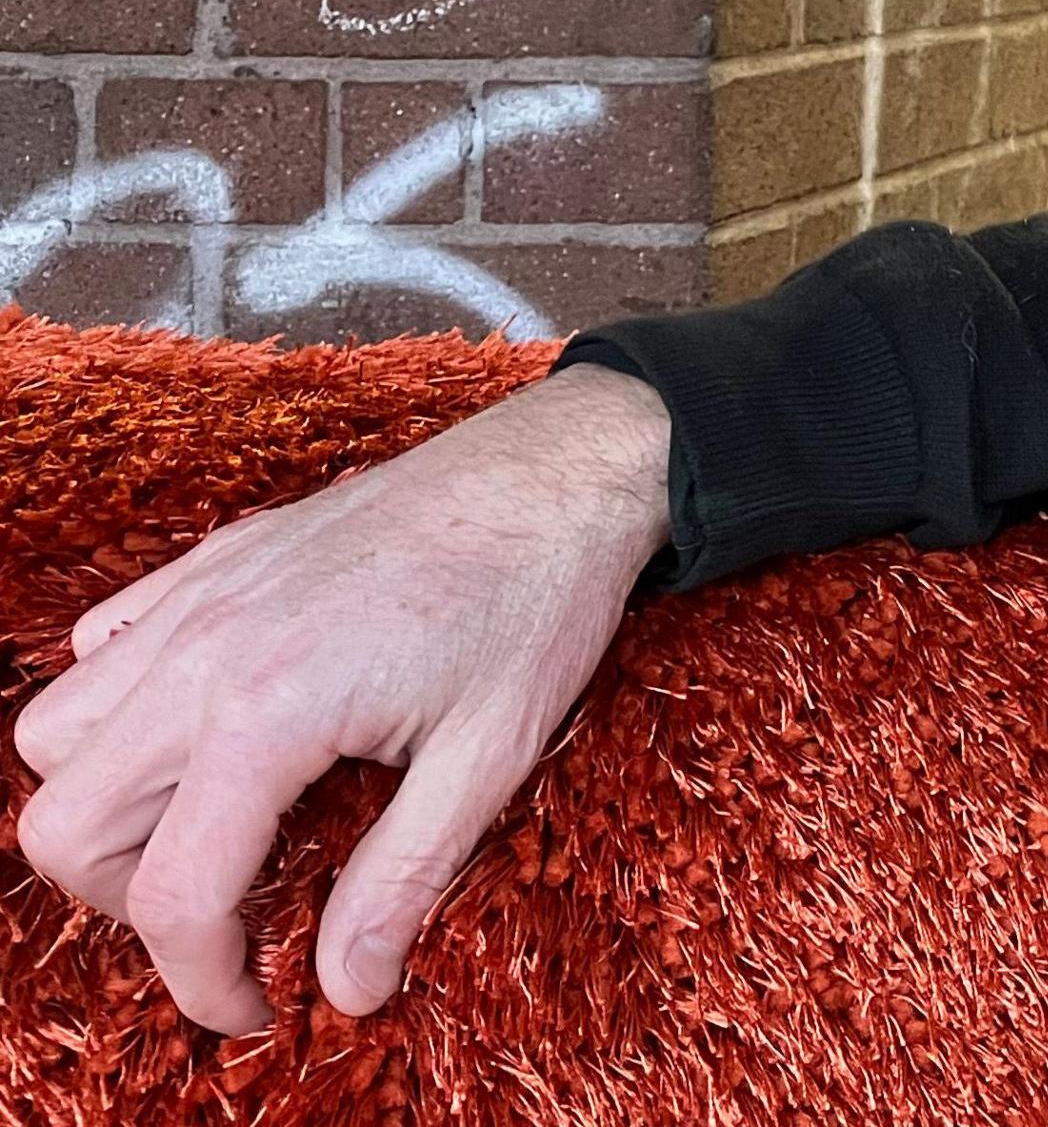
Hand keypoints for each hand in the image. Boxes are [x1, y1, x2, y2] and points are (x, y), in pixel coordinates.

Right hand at [11, 362, 673, 1032]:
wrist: (563, 466)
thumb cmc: (539, 599)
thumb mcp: (490, 754)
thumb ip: (403, 877)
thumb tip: (346, 987)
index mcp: (268, 713)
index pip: (173, 894)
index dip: (202, 979)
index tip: (256, 1007)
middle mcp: (201, 653)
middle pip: (64, 824)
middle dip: (128, 899)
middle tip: (229, 912)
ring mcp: (196, 598)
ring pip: (56, 733)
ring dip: (104, 803)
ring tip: (210, 826)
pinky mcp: (212, 562)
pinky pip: (100, 648)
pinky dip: (116, 707)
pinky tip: (205, 727)